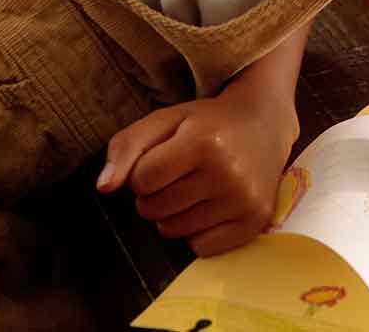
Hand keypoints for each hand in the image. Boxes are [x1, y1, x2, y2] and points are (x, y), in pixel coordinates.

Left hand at [96, 91, 297, 255]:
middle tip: (180, 175)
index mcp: (203, 142)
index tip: (164, 159)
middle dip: (156, 195)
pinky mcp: (255, 221)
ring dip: (174, 215)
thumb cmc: (207, 123)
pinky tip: (211, 207)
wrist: (264, 123)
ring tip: (194, 190)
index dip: (144, 172)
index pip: (141, 181)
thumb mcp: (165, 121)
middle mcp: (227, 172)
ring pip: (174, 231)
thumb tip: (104, 188)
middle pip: (155, 209)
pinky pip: (202, 249)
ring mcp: (243, 200)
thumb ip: (126, 147)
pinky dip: (198, 233)